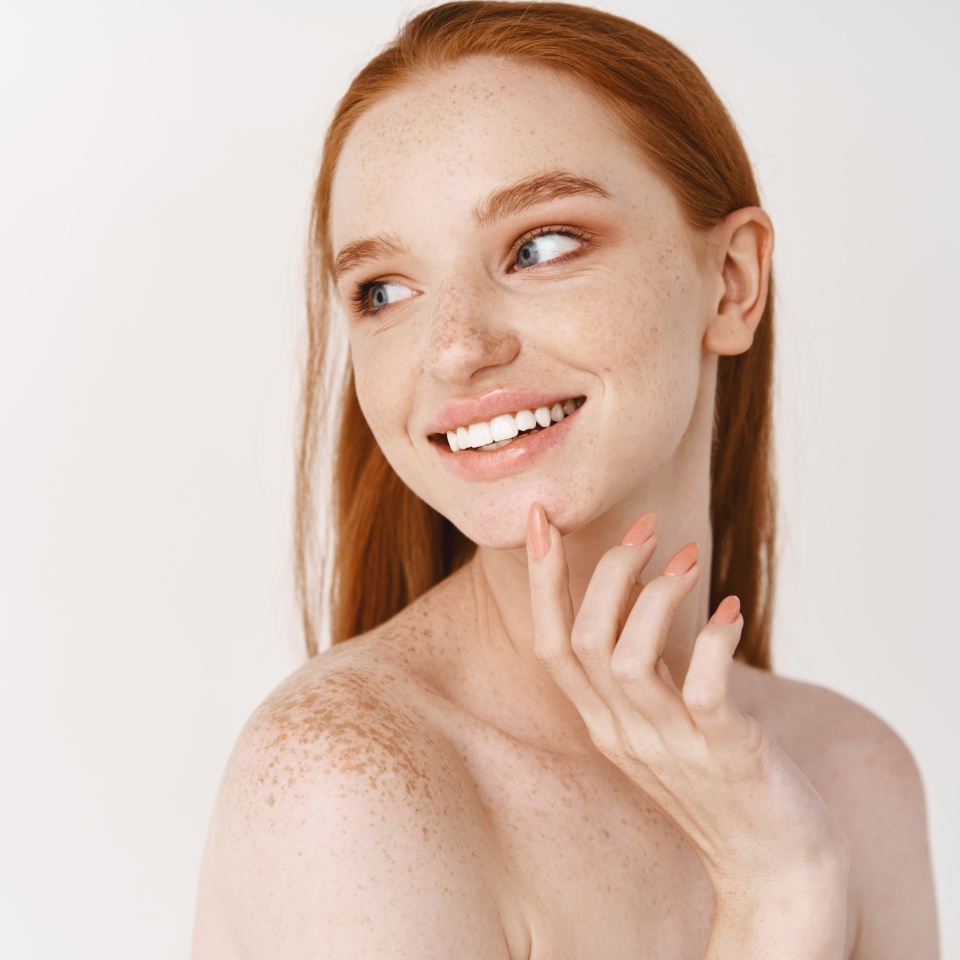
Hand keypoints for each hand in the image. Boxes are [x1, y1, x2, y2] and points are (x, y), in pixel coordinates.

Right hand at [525, 503, 847, 902]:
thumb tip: (637, 592)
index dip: (541, 580)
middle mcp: (622, 734)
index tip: (542, 517)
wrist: (774, 866)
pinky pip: (703, 690)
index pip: (550, 645)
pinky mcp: (723, 756)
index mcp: (601, 723)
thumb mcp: (659, 723)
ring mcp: (669, 749)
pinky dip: (712, 640)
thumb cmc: (718, 780)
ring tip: (689, 559)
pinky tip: (732, 610)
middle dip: (608, 571)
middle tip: (647, 530)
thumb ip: (637, 672)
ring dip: (657, 596)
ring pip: (628, 659)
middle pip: (583, 641)